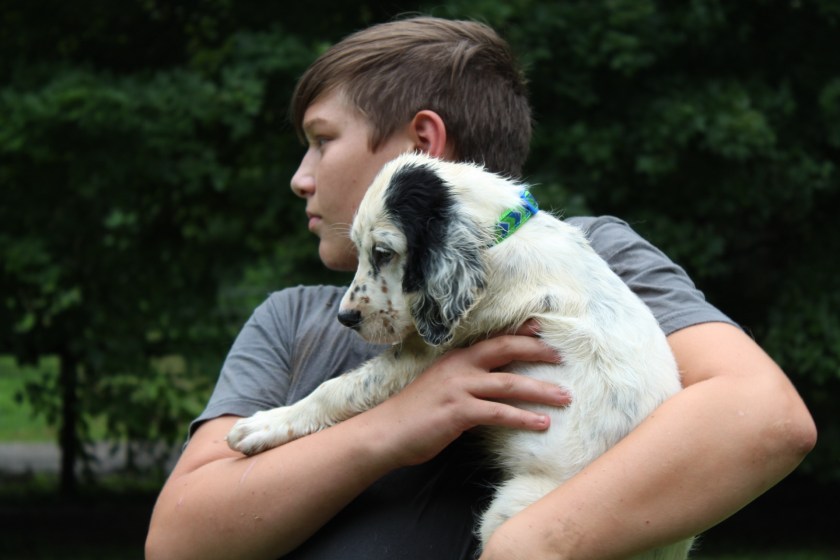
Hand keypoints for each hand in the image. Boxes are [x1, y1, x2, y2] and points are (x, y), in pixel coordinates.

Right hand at [373, 333, 568, 467]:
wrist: (386, 432)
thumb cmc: (415, 413)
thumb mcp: (442, 387)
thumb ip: (467, 383)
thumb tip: (494, 389)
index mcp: (457, 358)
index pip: (494, 338)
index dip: (521, 333)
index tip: (544, 329)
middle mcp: (460, 367)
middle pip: (505, 350)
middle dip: (537, 351)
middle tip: (563, 357)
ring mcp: (459, 388)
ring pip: (509, 384)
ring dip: (541, 391)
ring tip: (564, 397)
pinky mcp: (458, 412)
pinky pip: (499, 413)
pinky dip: (523, 418)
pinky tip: (542, 424)